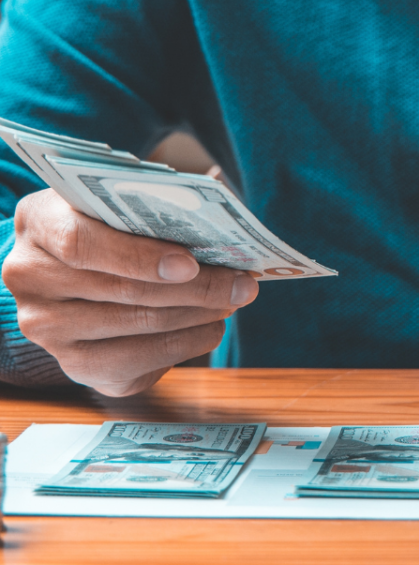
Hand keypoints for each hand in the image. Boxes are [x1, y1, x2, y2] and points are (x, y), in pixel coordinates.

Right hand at [1, 189, 258, 395]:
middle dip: (195, 288)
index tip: (191, 262)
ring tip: (233, 302)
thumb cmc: (108, 229)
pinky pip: (138, 362)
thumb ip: (153, 204)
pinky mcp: (75, 366)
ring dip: (197, 316)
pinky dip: (185, 345)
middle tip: (242, 285)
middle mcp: (30, 277)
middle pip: (122, 290)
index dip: (139, 256)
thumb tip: (219, 199)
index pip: (81, 243)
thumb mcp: (115, 204)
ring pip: (137, 326)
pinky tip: (212, 327)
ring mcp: (47, 328)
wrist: (72, 280)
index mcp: (38, 223)